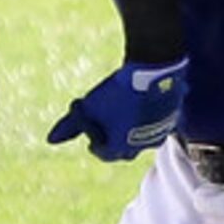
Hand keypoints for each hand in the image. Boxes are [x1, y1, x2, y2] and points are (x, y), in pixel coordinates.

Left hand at [48, 58, 187, 162]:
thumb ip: (69, 127)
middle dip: (113, 137)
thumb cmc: (117, 92)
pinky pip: (159, 119)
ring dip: (132, 127)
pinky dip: (148, 114)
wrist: (153, 70)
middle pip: (125, 147)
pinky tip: (141, 102)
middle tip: (105, 124)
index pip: (104, 153)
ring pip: (144, 134)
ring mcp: (162, 131)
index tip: (90, 132)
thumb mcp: (88, 108)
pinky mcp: (174, 115)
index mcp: (123, 148)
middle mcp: (145, 145)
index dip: (94, 141)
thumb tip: (50, 141)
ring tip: (123, 111)